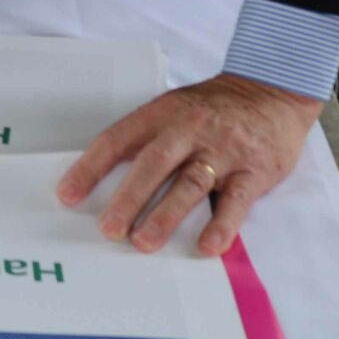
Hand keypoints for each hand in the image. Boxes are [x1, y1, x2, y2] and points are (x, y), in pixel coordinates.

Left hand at [57, 72, 321, 255]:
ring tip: (144, 243)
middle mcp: (189, 129)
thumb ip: (146, 138)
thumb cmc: (212, 108)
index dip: (91, 168)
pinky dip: (221, 225)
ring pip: (190, 183)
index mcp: (161, 113)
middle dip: (128, 198)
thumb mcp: (173, 108)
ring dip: (165, 215)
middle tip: (109, 229)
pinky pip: (236, 201)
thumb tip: (104, 178)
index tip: (68, 195)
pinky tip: (207, 246)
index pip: (118, 139)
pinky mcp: (254, 170)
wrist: (271, 92)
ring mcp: (223, 150)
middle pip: (153, 164)